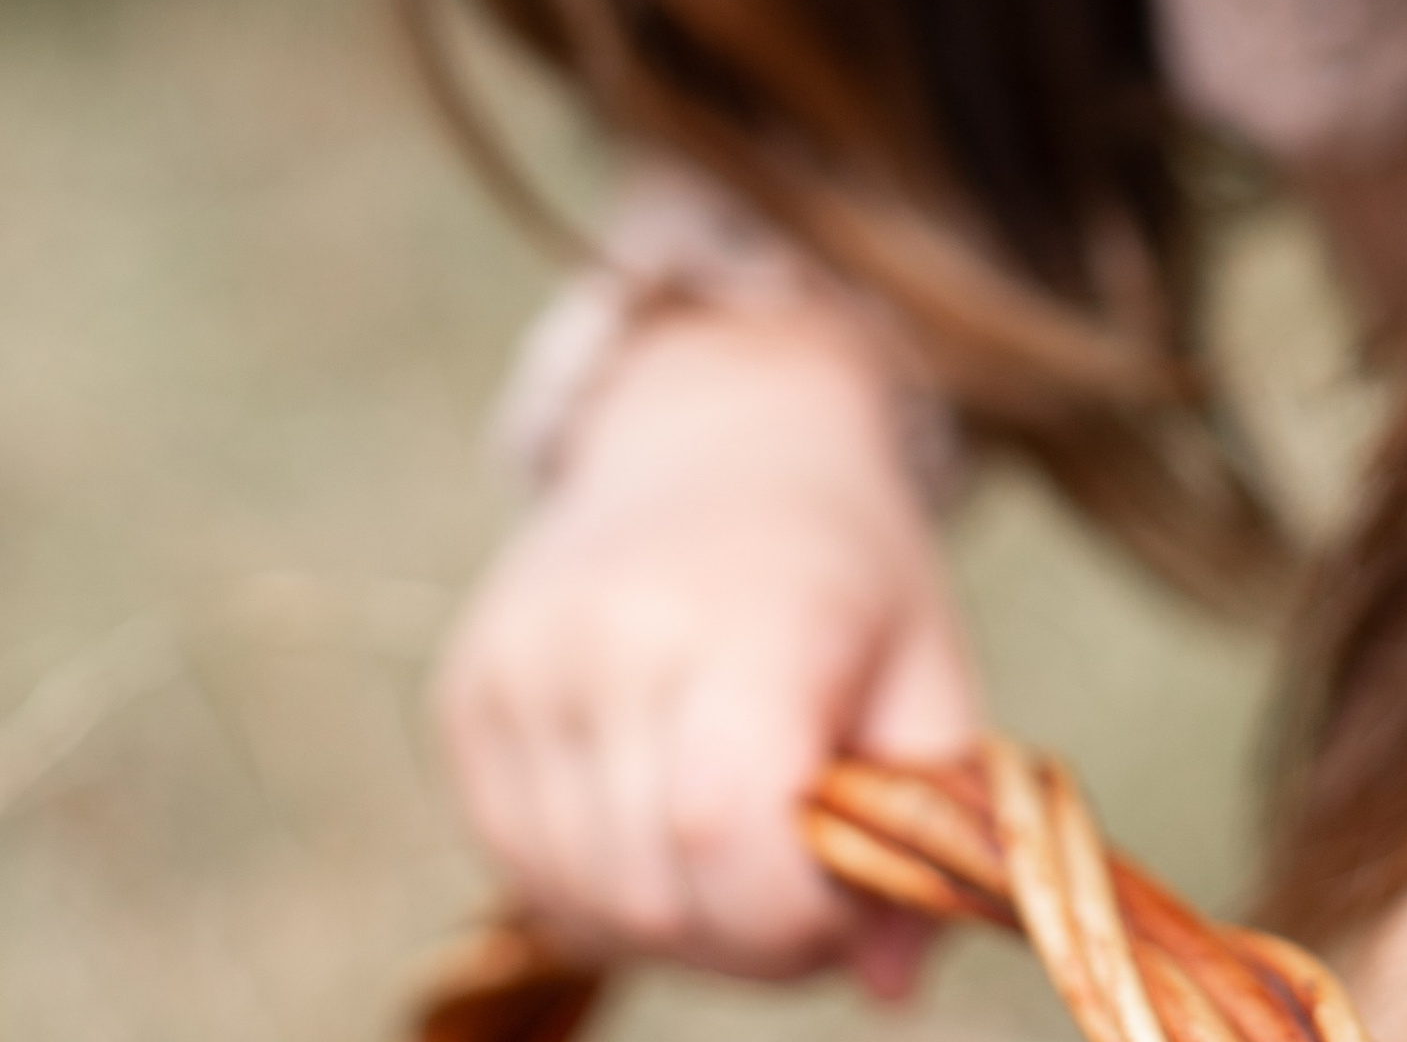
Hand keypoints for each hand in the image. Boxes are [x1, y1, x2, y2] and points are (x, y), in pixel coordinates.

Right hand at [436, 303, 973, 990]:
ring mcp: (520, 664)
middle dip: (749, 935)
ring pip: (582, 907)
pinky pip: (521, 870)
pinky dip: (598, 888)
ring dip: (675, 922)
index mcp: (748, 614)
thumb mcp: (925, 664)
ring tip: (738, 836)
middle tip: (806, 876)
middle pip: (658, 896)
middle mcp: (612, 634)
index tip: (850, 892)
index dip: (795, 916)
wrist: (717, 436)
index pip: (728, 830)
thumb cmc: (843, 566)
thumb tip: (891, 986)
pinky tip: (657, 815)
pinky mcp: (465, 694)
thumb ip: (926, 822)